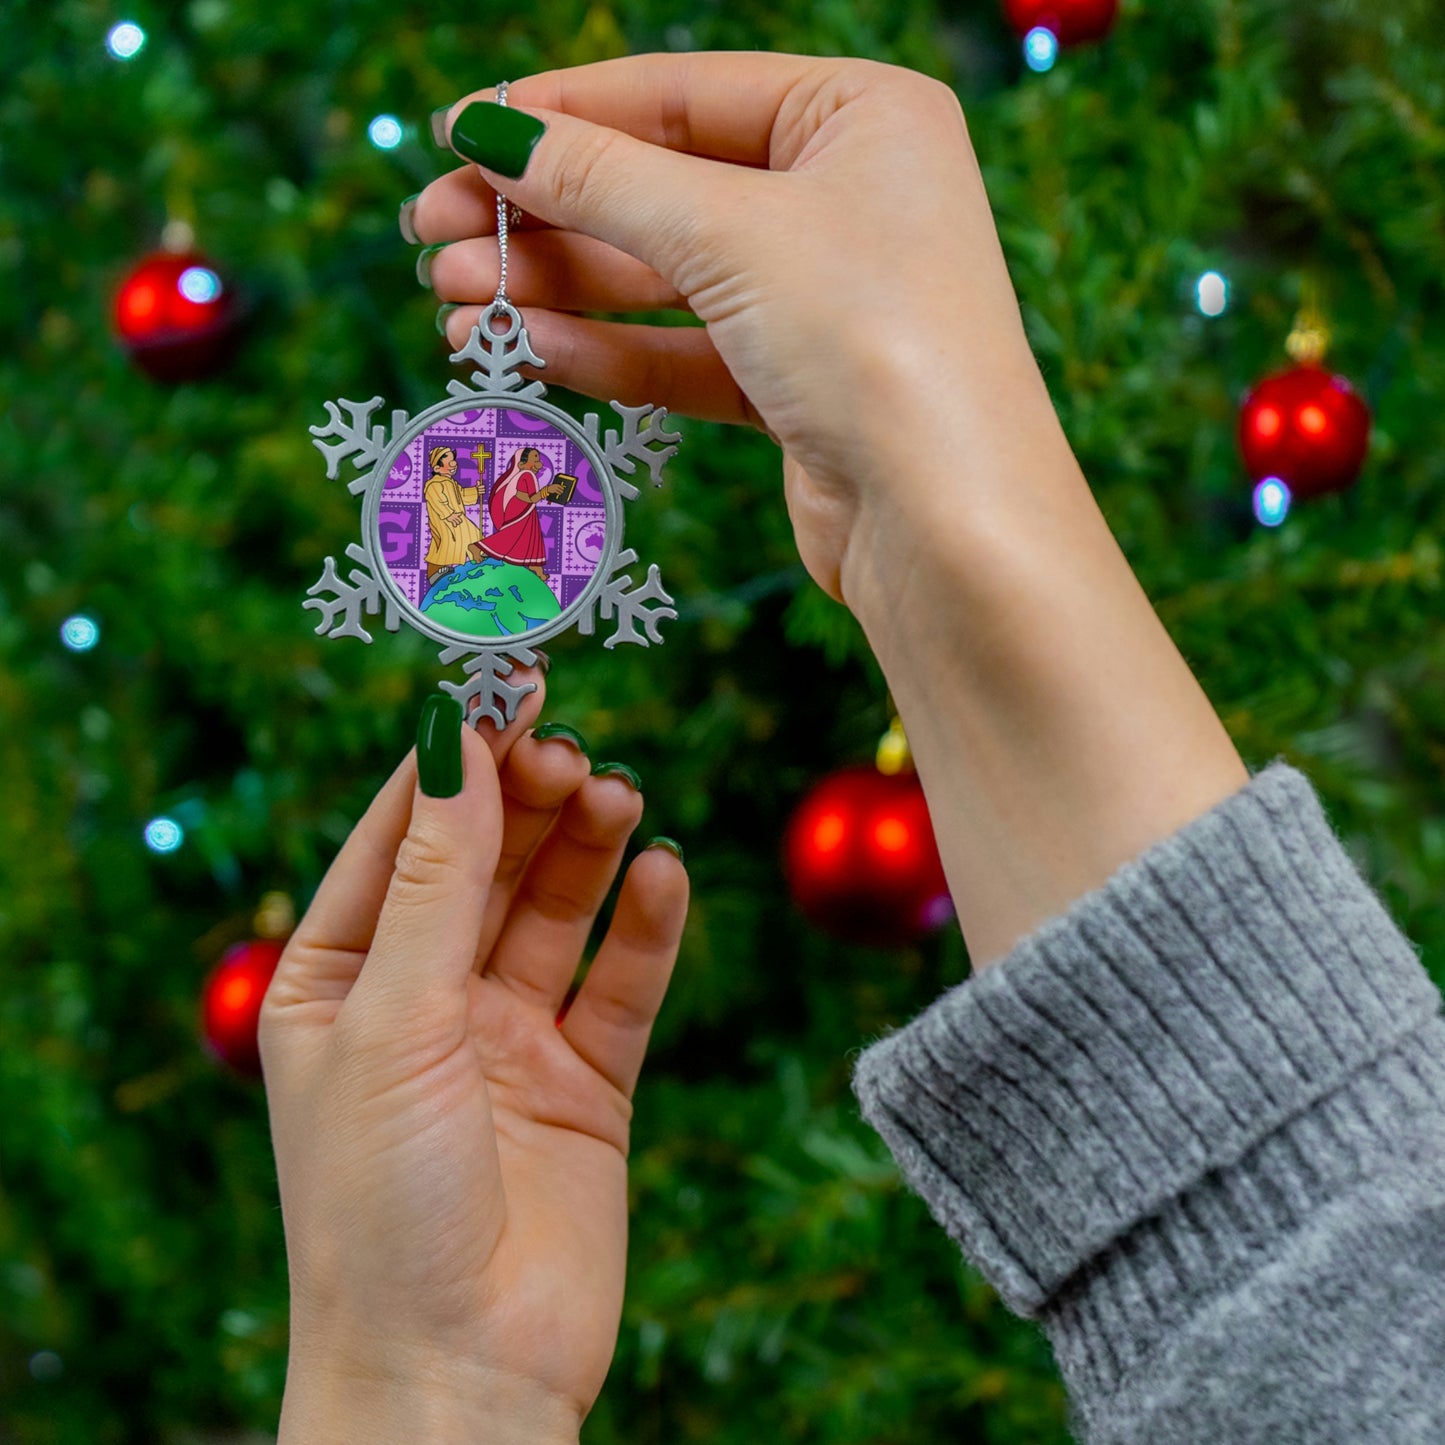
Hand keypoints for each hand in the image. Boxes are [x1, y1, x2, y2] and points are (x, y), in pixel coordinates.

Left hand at [260, 679, 688, 1440]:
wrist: (458, 1376)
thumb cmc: (380, 1205)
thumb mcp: (395, 1018)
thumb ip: (438, 877)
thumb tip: (455, 736)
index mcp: (339, 979)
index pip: (400, 836)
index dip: (454, 756)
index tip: (506, 681)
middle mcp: (424, 999)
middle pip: (486, 861)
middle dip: (527, 799)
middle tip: (572, 749)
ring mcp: (507, 1039)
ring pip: (557, 909)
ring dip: (588, 848)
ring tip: (618, 798)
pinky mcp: (585, 1082)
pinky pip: (621, 983)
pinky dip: (646, 928)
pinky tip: (664, 876)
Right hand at [414, 53, 1062, 602]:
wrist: (947, 525)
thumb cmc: (872, 340)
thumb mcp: (727, 233)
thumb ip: (602, 179)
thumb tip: (490, 130)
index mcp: (859, 116)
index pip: (679, 93)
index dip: (560, 113)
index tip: (456, 133)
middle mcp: (846, 198)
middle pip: (661, 188)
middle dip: (543, 215)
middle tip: (431, 236)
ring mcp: (823, 298)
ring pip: (664, 279)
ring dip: (558, 289)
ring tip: (454, 303)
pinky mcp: (799, 388)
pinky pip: (685, 353)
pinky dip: (609, 352)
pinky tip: (528, 351)